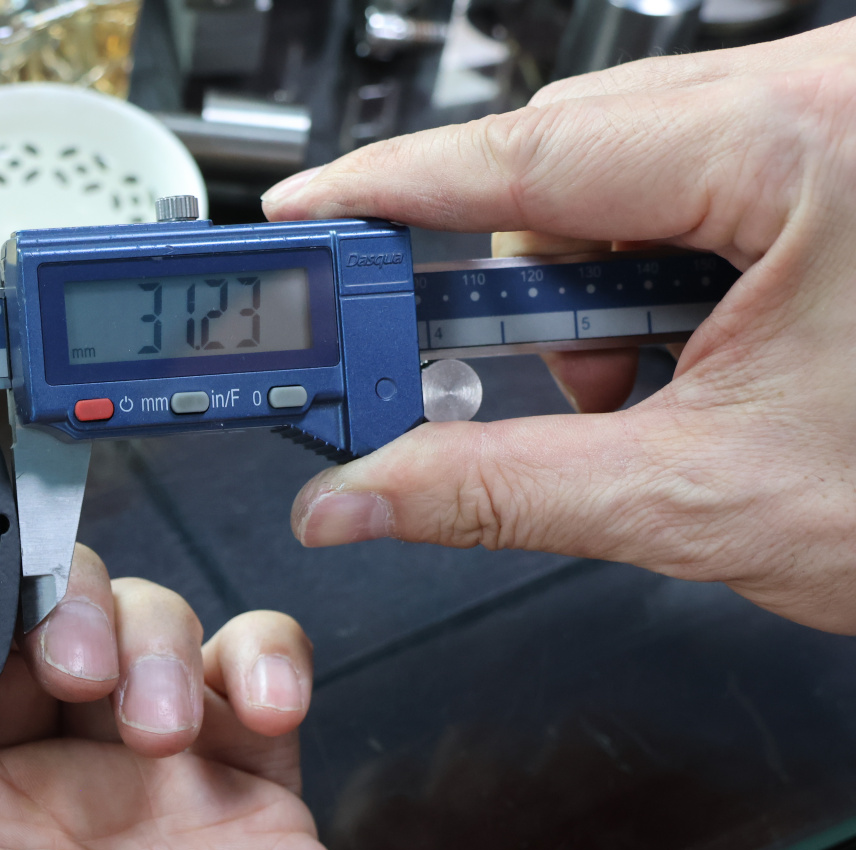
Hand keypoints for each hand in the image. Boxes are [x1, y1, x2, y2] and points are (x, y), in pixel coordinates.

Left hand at [0, 546, 429, 849]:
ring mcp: (146, 789)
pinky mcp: (246, 788)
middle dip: (58, 611)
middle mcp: (34, 802)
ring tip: (170, 725)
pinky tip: (262, 703)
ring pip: (138, 630)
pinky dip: (259, 658)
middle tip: (73, 665)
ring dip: (157, 642)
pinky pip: (246, 672)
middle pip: (30, 627)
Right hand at [263, 19, 855, 632]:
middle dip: (513, 279)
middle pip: (577, 152)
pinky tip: (684, 354)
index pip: (532, 147)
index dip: (391, 188)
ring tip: (634, 390)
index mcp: (812, 143)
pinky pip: (701, 182)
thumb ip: (498, 488)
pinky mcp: (851, 158)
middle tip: (448, 364)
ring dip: (592, 287)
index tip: (304, 216)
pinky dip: (657, 272)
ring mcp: (849, 121)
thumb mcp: (703, 497)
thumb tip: (365, 491)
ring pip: (637, 169)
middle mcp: (837, 97)